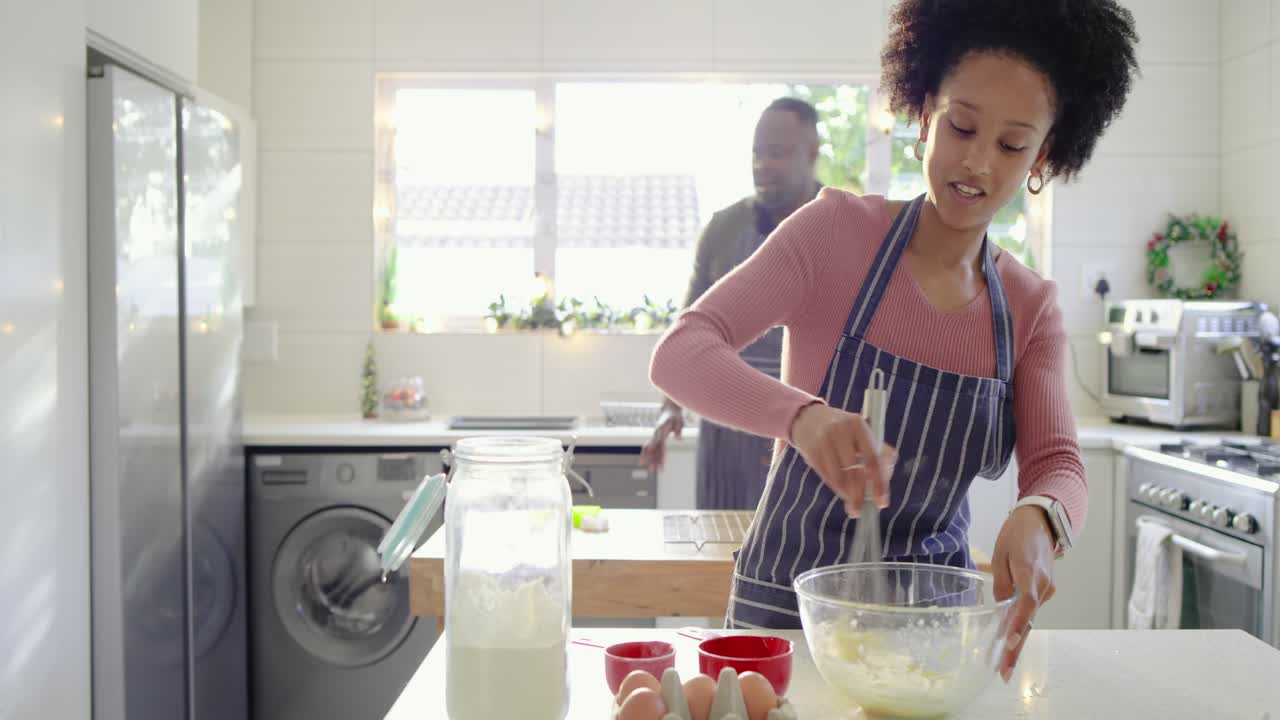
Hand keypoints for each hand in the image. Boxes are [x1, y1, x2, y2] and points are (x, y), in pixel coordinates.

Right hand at [640, 399, 683, 471]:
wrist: (670, 409)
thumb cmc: (676, 415)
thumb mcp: (679, 422)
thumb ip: (678, 430)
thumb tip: (680, 439)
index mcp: (661, 431)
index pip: (661, 445)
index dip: (661, 455)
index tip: (662, 463)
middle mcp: (656, 433)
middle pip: (654, 449)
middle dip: (652, 460)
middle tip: (652, 470)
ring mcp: (655, 435)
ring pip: (650, 448)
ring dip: (647, 458)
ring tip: (644, 467)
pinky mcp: (655, 436)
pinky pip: (649, 446)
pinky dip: (646, 452)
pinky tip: (644, 459)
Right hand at [788, 403, 895, 516]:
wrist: (808, 418)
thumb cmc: (842, 429)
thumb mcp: (860, 431)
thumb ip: (878, 449)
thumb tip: (888, 473)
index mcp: (858, 425)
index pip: (873, 459)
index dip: (879, 483)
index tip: (882, 502)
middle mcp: (840, 431)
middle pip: (854, 472)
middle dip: (860, 495)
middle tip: (863, 510)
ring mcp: (823, 442)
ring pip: (839, 477)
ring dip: (848, 495)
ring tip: (853, 506)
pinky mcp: (812, 452)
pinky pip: (827, 476)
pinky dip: (836, 488)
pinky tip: (842, 493)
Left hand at [991, 504, 1057, 681]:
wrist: (1040, 521)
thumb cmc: (1017, 534)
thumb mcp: (1001, 555)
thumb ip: (1001, 583)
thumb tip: (1001, 606)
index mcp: (1031, 574)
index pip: (1025, 604)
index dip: (1017, 624)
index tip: (1009, 643)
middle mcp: (1044, 586)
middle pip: (1028, 621)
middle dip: (1016, 648)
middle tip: (1004, 672)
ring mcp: (1048, 589)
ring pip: (1030, 618)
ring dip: (1016, 639)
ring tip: (1002, 664)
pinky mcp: (1046, 590)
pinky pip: (1031, 610)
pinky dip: (1020, 625)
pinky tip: (1008, 641)